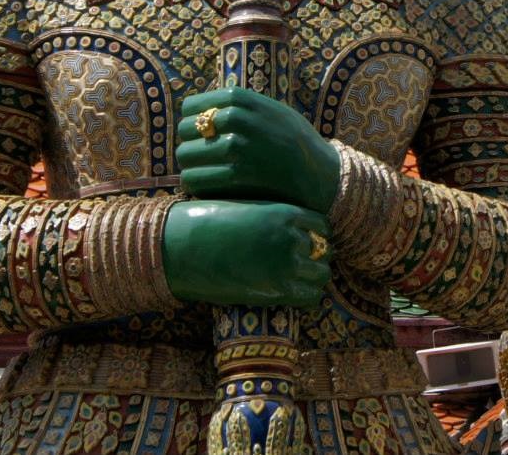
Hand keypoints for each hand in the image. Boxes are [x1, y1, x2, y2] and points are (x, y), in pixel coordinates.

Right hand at [163, 201, 330, 308]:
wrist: (182, 248)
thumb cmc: (208, 225)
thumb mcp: (248, 210)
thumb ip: (273, 220)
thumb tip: (290, 234)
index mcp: (286, 212)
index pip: (322, 226)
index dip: (314, 236)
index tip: (304, 245)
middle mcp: (292, 238)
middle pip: (325, 251)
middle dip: (316, 259)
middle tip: (300, 266)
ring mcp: (287, 265)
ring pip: (322, 276)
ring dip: (312, 279)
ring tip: (294, 282)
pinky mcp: (277, 291)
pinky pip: (310, 297)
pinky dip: (305, 297)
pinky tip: (288, 294)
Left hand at [176, 86, 340, 212]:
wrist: (318, 170)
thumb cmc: (293, 139)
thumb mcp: (270, 109)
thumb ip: (240, 106)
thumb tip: (204, 110)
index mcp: (242, 99)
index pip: (192, 105)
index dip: (190, 119)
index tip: (199, 131)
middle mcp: (236, 119)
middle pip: (185, 129)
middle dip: (189, 142)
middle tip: (200, 154)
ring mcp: (236, 148)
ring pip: (185, 155)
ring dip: (190, 165)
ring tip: (203, 170)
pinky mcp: (236, 176)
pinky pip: (195, 180)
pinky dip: (196, 184)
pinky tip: (208, 185)